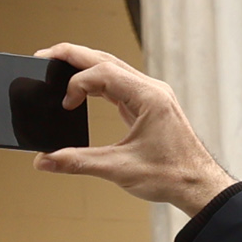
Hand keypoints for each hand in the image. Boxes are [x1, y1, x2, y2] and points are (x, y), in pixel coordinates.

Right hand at [33, 43, 236, 216]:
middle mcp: (152, 90)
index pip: (104, 73)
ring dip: (84, 66)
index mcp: (149, 97)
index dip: (77, 84)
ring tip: (57, 67)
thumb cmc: (171, 175)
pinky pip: (119, 84)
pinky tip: (82, 91)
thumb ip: (77, 162)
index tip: (64, 106)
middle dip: (72, 56)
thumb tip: (44, 161)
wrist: (198, 185)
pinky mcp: (149, 105)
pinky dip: (97, 83)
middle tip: (43, 56)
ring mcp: (151, 96)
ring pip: (113, 68)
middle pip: (106, 60)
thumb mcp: (119, 169)